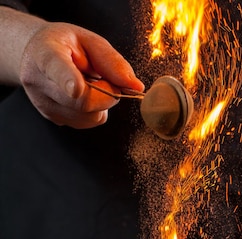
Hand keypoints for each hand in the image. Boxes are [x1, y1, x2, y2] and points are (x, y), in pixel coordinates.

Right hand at [19, 21, 143, 128]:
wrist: (34, 55)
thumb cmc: (66, 45)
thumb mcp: (89, 41)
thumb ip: (112, 61)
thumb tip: (136, 87)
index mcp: (45, 54)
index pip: (56, 69)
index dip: (68, 80)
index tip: (76, 89)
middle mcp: (39, 82)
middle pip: (82, 102)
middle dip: (106, 93)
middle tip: (104, 78)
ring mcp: (44, 104)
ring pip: (88, 116)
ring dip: (100, 103)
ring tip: (88, 83)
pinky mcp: (53, 119)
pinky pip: (86, 122)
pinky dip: (94, 111)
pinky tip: (83, 95)